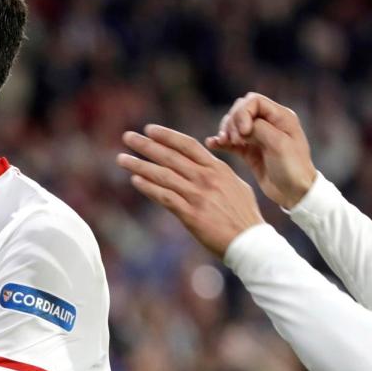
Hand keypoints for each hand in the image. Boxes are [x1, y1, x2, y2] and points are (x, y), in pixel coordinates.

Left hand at [117, 125, 264, 257]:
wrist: (250, 242)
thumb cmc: (243, 215)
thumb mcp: (235, 185)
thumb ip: (217, 172)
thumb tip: (203, 163)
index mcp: (218, 168)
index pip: (187, 145)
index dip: (166, 136)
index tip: (149, 129)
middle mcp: (206, 178)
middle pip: (170, 156)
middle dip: (146, 145)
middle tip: (127, 137)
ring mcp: (198, 195)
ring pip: (162, 175)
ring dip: (139, 165)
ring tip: (121, 158)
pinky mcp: (190, 214)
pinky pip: (164, 197)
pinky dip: (148, 187)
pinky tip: (135, 180)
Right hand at [205, 92, 317, 209]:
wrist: (294, 193)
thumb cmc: (293, 168)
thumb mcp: (279, 145)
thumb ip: (259, 129)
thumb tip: (241, 126)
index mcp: (281, 117)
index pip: (254, 101)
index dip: (243, 112)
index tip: (243, 132)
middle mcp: (269, 123)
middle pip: (241, 110)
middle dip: (232, 122)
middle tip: (234, 139)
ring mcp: (258, 137)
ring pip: (234, 124)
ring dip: (225, 131)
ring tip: (224, 142)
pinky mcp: (249, 151)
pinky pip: (231, 141)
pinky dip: (221, 141)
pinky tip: (212, 144)